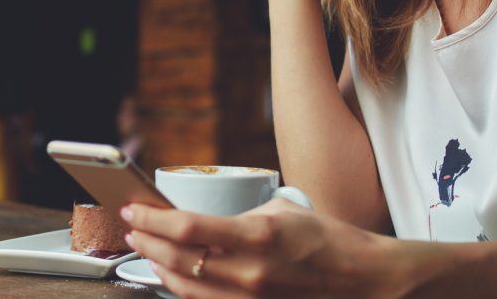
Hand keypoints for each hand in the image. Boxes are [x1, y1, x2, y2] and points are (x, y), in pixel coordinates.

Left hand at [122, 199, 408, 298]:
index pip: (186, 228)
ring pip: (185, 288)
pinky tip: (173, 274)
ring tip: (147, 249)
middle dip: (147, 241)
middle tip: (133, 227)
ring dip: (158, 266)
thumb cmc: (327, 241)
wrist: (362, 280)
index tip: (133, 209)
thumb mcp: (281, 211)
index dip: (151, 219)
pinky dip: (183, 288)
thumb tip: (202, 221)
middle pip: (177, 259)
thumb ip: (238, 217)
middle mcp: (249, 272)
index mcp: (257, 237)